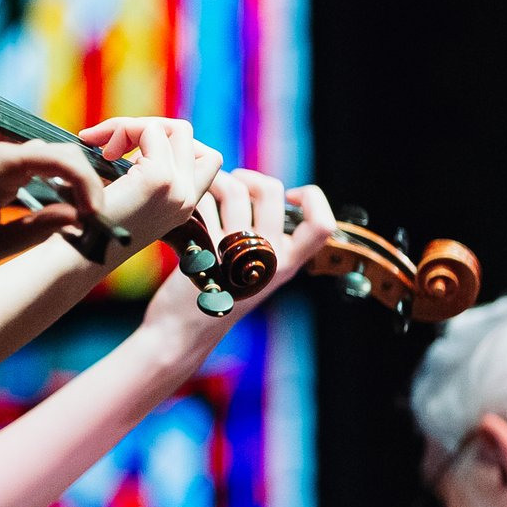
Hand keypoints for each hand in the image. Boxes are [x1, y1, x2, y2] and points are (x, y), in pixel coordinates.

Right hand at [0, 140, 105, 265]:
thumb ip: (36, 229)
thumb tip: (78, 219)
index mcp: (8, 186)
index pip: (58, 181)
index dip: (83, 200)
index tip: (99, 230)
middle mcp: (13, 168)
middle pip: (70, 166)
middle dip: (97, 190)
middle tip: (110, 222)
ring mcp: (10, 160)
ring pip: (70, 159)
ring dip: (95, 187)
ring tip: (102, 218)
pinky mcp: (6, 159)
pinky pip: (58, 161)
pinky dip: (81, 181)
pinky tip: (90, 210)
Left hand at [79, 118, 222, 255]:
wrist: (76, 256)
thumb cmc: (89, 229)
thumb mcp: (126, 200)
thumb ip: (140, 175)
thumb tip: (134, 135)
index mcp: (183, 206)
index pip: (202, 158)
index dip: (165, 142)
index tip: (125, 153)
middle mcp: (187, 199)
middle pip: (187, 136)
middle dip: (147, 127)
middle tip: (110, 146)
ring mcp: (177, 189)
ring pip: (174, 128)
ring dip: (133, 127)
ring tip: (104, 149)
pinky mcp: (159, 180)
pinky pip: (151, 130)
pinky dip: (122, 129)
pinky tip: (98, 149)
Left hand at [142, 170, 334, 343]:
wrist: (184, 328)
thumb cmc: (223, 289)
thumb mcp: (261, 269)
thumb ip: (271, 235)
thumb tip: (263, 186)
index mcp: (288, 262)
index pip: (322, 225)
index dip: (313, 198)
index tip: (291, 195)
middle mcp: (268, 260)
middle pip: (269, 190)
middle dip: (248, 178)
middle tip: (232, 187)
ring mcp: (235, 256)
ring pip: (233, 190)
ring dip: (217, 181)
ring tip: (207, 194)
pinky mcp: (203, 251)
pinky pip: (203, 203)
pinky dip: (196, 197)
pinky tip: (191, 211)